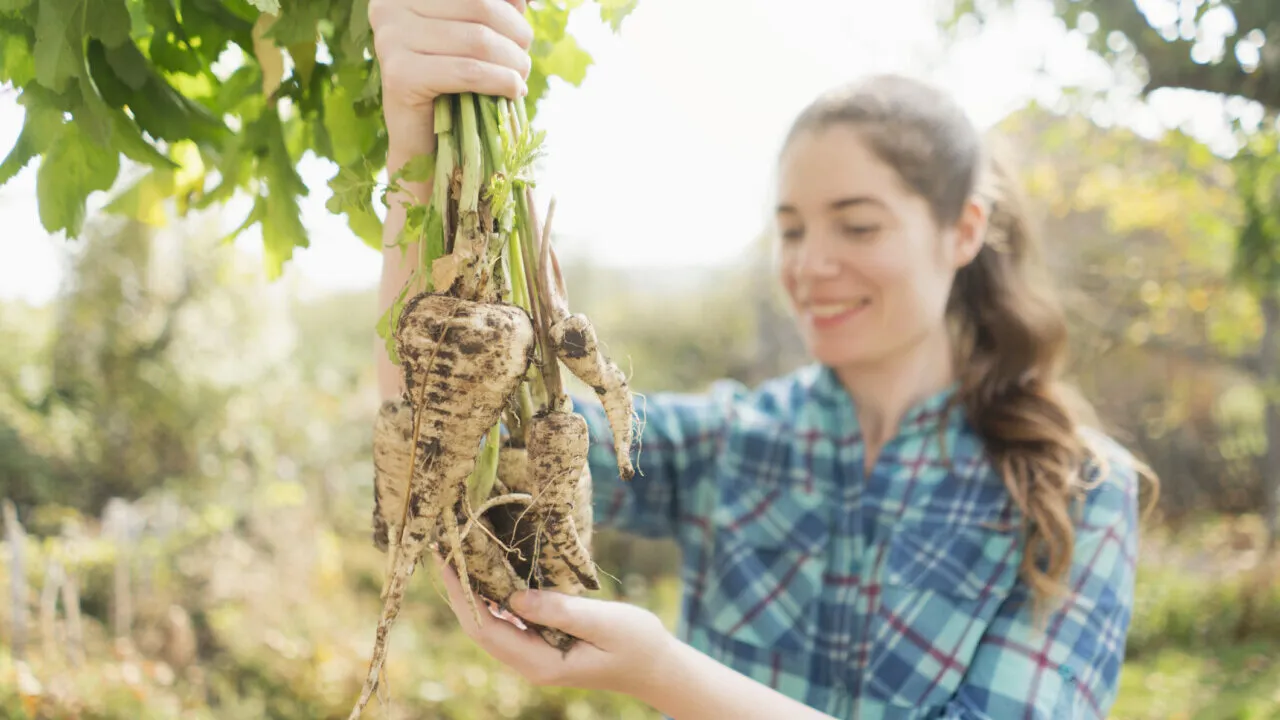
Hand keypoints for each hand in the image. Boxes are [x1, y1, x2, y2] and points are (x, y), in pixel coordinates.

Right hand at [368, 0, 533, 144]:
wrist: (423, 143)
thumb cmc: (454, 85)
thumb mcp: (474, 36)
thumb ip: (493, 10)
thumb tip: (525, 0)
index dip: (509, 9)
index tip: (522, 34)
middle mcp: (390, 8)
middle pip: (480, 6)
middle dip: (516, 34)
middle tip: (524, 61)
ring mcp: (390, 40)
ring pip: (478, 40)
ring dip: (513, 62)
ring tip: (520, 78)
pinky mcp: (400, 76)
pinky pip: (468, 72)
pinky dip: (501, 81)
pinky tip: (513, 90)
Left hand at [434, 554, 674, 697]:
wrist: (657, 666)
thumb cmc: (638, 643)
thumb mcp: (604, 623)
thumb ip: (561, 612)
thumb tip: (514, 598)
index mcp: (540, 662)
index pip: (486, 630)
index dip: (462, 596)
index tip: (447, 561)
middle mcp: (530, 662)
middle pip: (479, 627)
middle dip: (459, 589)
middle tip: (443, 549)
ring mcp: (535, 654)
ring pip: (491, 623)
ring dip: (474, 591)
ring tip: (460, 554)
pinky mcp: (544, 642)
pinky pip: (509, 619)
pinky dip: (495, 595)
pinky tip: (491, 571)